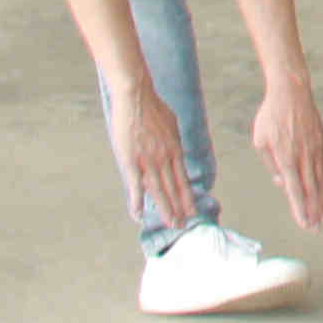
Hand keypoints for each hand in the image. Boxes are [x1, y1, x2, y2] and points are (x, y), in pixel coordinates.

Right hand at [108, 82, 197, 231]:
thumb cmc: (152, 107)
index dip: (187, 198)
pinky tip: (139, 215)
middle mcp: (165, 158)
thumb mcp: (172, 124)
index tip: (192, 212)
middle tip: (182, 226)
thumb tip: (177, 148)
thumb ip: (174, 140)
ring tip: (170, 225)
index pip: (183, 180)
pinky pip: (135, 186)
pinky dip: (137, 201)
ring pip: (158, 191)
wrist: (136, 96)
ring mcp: (148, 161)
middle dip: (178, 209)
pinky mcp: (131, 160)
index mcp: (175, 150)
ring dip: (165, 210)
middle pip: (173, 189)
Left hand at [252, 81, 322, 230]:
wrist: (292, 91)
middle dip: (315, 212)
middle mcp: (304, 156)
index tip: (305, 224)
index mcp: (286, 157)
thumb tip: (281, 183)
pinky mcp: (322, 142)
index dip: (300, 209)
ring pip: (321, 180)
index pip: (294, 190)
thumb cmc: (271, 116)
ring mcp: (315, 149)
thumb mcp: (260, 140)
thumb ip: (270, 164)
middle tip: (318, 229)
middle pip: (311, 190)